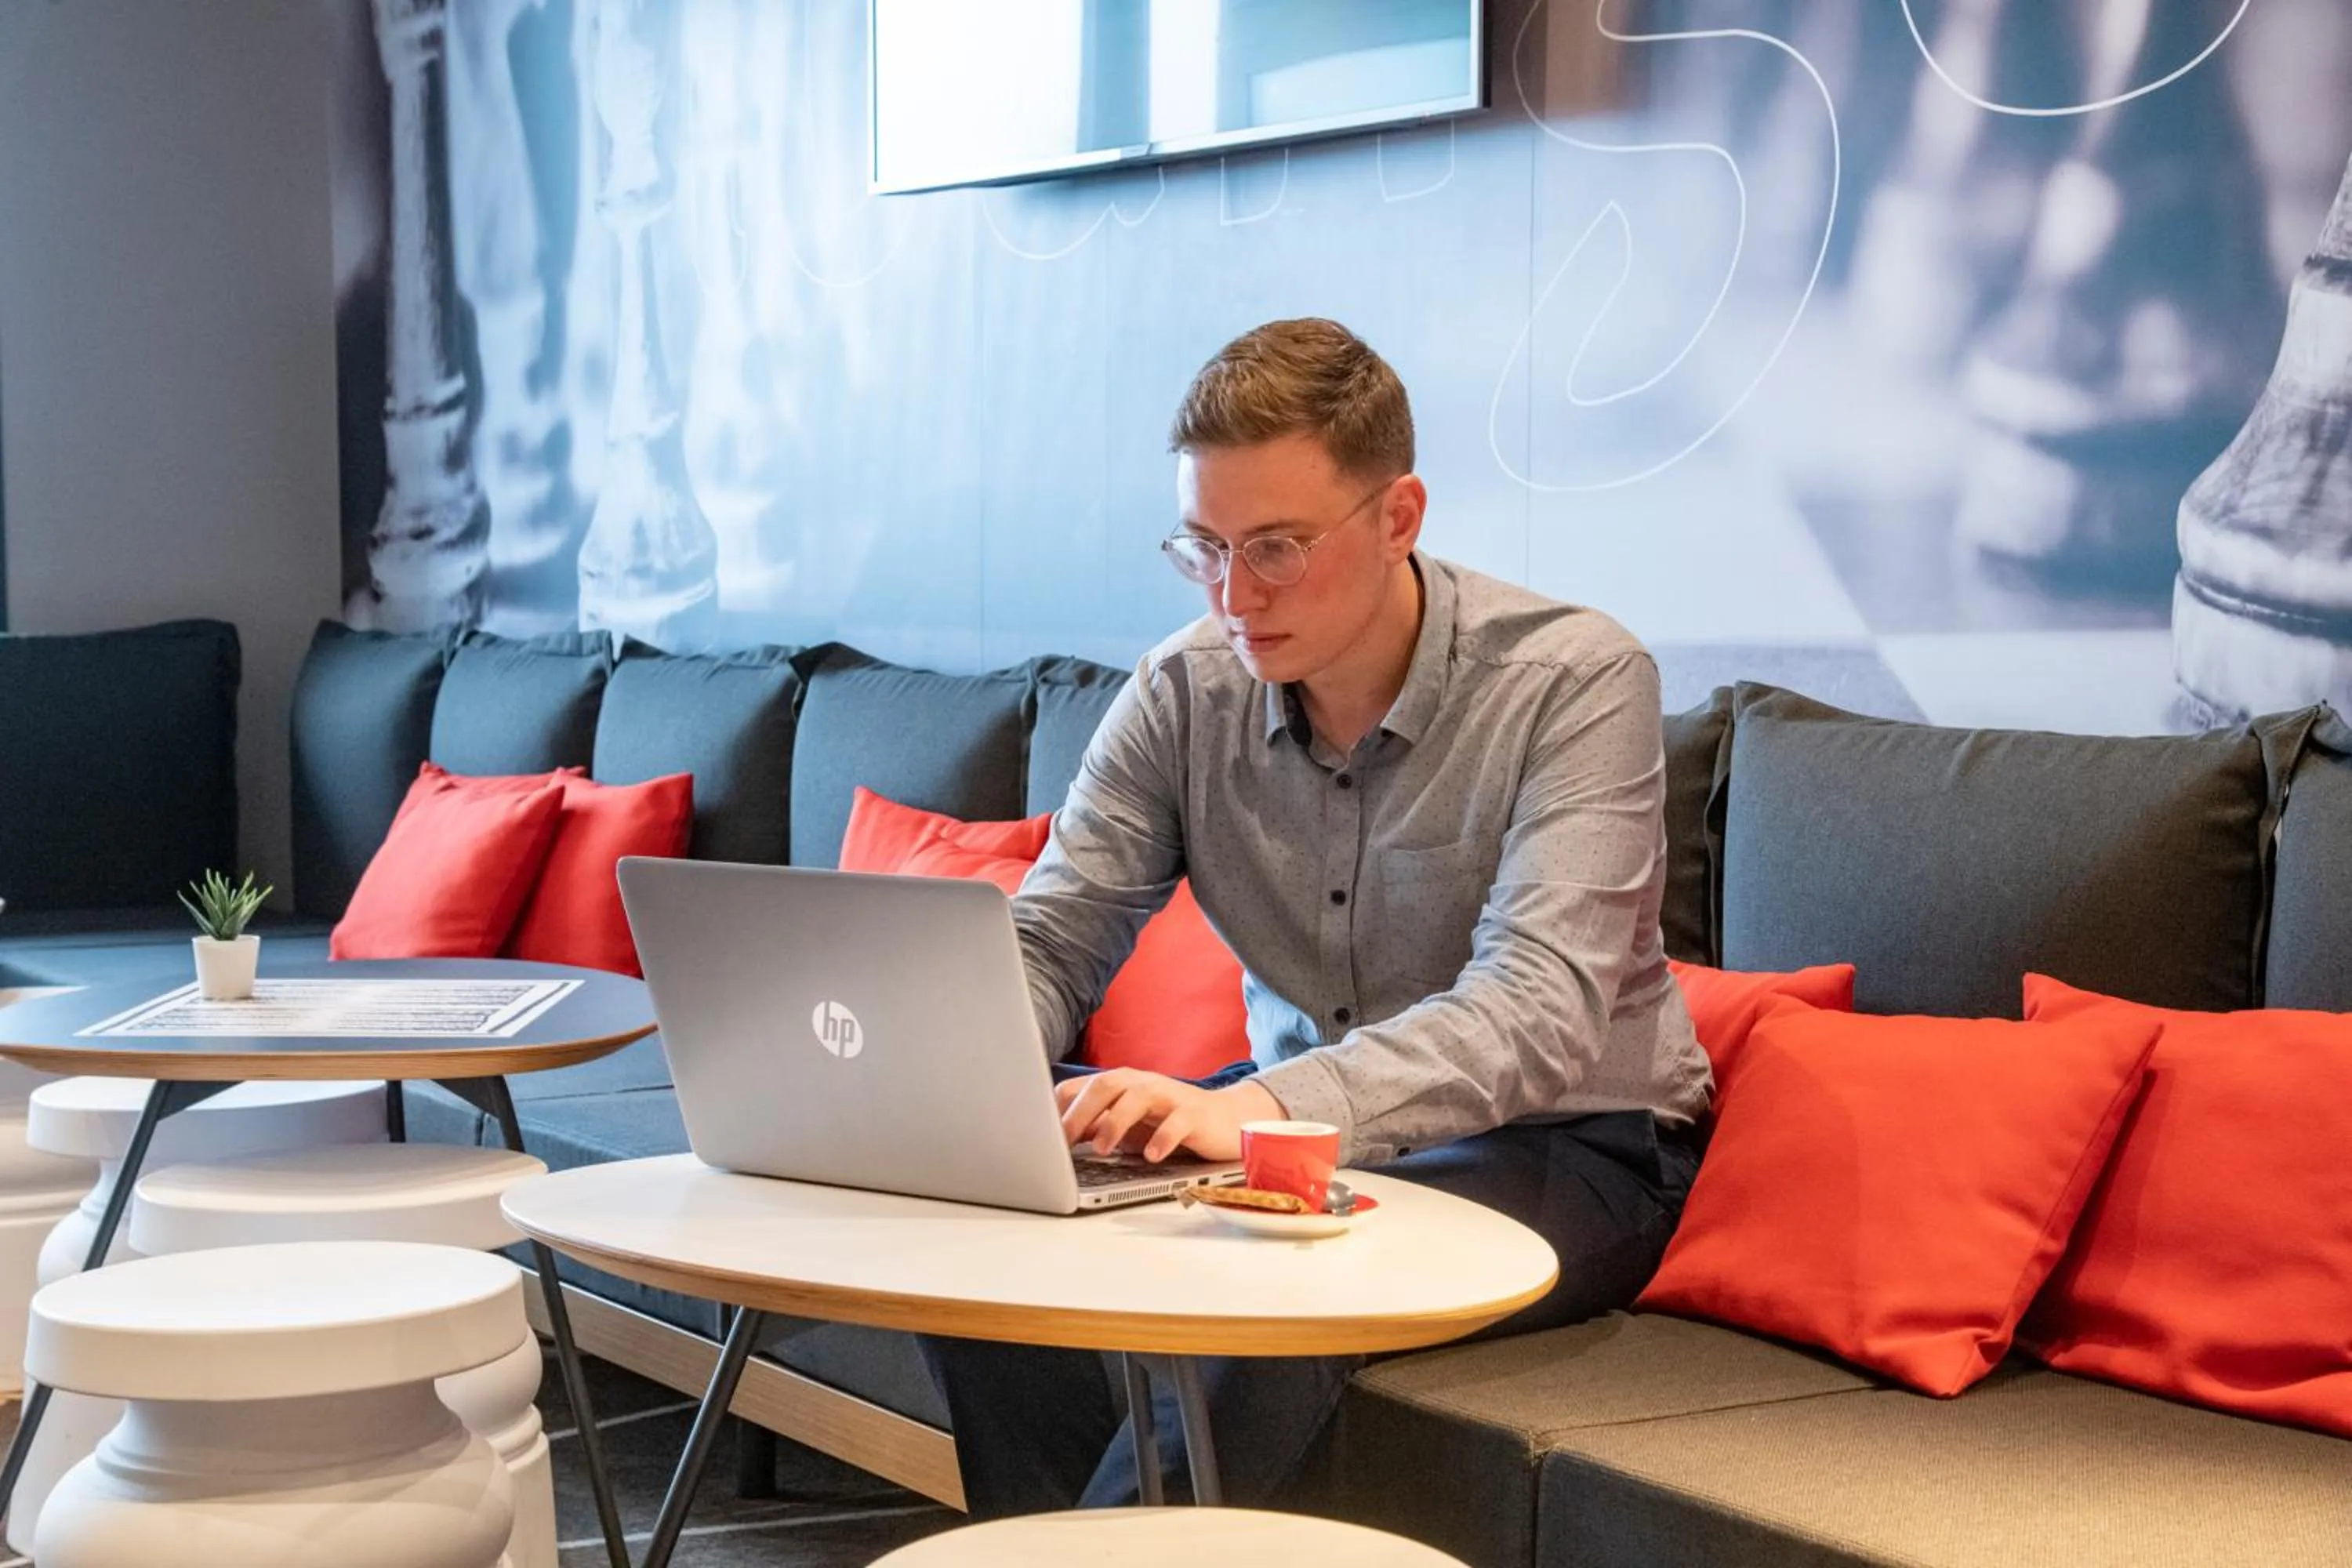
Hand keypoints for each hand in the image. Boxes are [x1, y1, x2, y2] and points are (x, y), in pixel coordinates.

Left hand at [1054, 1070, 1284, 1162]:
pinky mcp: (1195, 1115)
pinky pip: (1177, 1122)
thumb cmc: (1168, 1123)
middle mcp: (1142, 1083)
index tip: (1039, 1136)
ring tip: (1102, 1148)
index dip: (1058, 1110)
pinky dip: (1162, 1137)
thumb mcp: (1127, 1124)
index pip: (1081, 1087)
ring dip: (1115, 1121)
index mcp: (1121, 1084)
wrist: (1225, 1121)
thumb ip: (1094, 1125)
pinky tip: (1151, 1156)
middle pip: (1105, 1085)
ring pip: (1138, 1097)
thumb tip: (1053, 1140)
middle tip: (1063, 1142)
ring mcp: (1169, 1096)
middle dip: (1080, 1112)